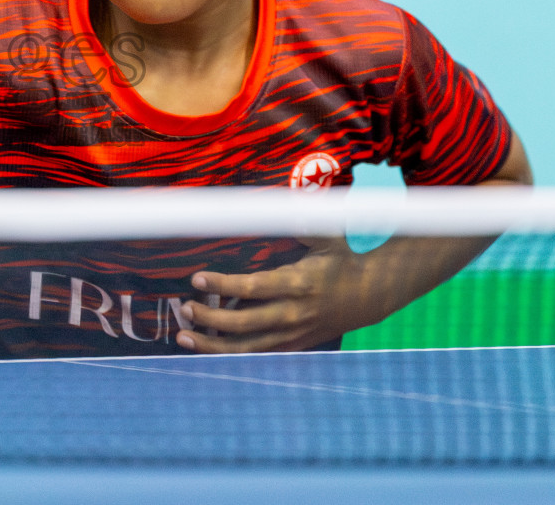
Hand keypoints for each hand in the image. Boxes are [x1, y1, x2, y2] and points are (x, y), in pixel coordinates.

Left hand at [178, 237, 381, 352]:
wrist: (371, 295)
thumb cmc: (344, 258)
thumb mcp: (328, 235)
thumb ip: (303, 221)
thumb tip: (282, 201)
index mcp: (298, 284)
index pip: (252, 288)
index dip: (222, 285)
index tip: (196, 278)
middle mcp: (293, 313)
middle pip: (243, 322)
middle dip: (210, 318)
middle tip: (185, 308)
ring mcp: (293, 334)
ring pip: (247, 347)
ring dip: (213, 345)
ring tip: (183, 337)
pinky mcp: (294, 345)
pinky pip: (258, 354)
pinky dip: (230, 354)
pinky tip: (206, 348)